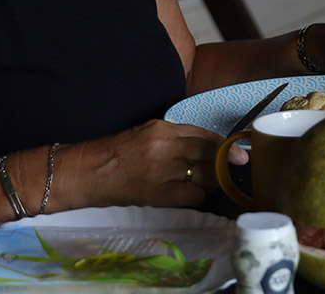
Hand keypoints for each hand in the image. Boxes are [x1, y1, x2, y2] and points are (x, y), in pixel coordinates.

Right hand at [67, 119, 226, 208]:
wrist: (85, 172)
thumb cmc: (114, 153)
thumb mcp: (146, 133)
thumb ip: (174, 137)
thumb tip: (204, 146)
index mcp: (162, 128)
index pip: (204, 135)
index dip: (225, 145)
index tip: (238, 152)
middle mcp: (165, 145)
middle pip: (210, 153)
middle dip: (226, 162)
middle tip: (233, 169)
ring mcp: (162, 169)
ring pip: (205, 175)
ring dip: (211, 181)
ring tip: (207, 183)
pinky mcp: (158, 193)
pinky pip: (192, 195)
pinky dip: (197, 196)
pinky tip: (191, 195)